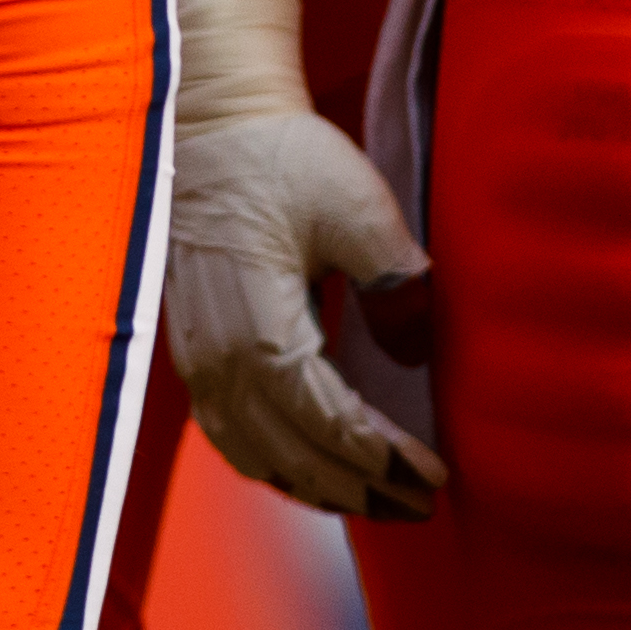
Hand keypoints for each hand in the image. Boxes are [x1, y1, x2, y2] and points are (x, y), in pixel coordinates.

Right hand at [160, 0, 445, 519]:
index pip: (329, 424)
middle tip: (423, 503)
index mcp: (260, 330)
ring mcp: (199, 360)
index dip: (383, 460)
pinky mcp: (194, 351)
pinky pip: (232, 436)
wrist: (208, 126)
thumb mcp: (356, 205)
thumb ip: (394, 280)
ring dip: (319, 488)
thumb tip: (416, 350)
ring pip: (258, 456)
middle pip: (294, 456)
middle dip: (361, 489)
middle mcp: (220, 360)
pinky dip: (276, 466)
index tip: (436, 476)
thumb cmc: (281, 158)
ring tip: (376, 498)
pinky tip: (311, 470)